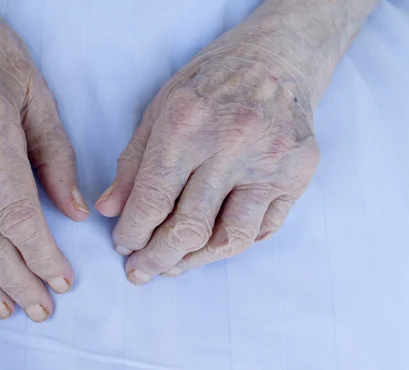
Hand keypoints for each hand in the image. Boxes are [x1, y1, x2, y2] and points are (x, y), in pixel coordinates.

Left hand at [95, 21, 321, 282]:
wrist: (276, 59)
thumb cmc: (209, 83)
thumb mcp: (159, 110)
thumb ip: (133, 163)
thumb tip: (109, 210)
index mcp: (188, 124)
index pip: (152, 200)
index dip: (131, 233)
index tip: (122, 246)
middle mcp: (231, 145)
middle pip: (188, 228)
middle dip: (156, 259)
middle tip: (140, 271)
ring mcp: (271, 162)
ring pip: (229, 240)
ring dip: (194, 262)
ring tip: (172, 266)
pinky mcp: (298, 174)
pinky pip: (263, 229)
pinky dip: (230, 245)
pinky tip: (209, 247)